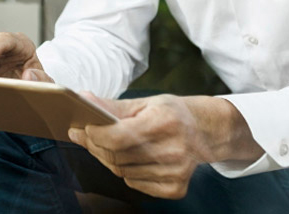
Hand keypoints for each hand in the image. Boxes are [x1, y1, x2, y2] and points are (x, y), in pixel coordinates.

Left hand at [67, 94, 259, 199]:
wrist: (206, 131)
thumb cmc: (172, 113)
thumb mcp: (145, 103)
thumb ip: (113, 106)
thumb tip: (83, 99)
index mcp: (164, 123)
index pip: (118, 136)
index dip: (95, 134)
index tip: (83, 127)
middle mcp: (173, 150)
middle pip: (117, 156)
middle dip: (95, 145)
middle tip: (84, 135)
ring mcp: (176, 172)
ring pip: (122, 172)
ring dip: (107, 158)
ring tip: (105, 145)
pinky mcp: (176, 188)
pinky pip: (136, 184)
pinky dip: (126, 172)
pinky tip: (129, 159)